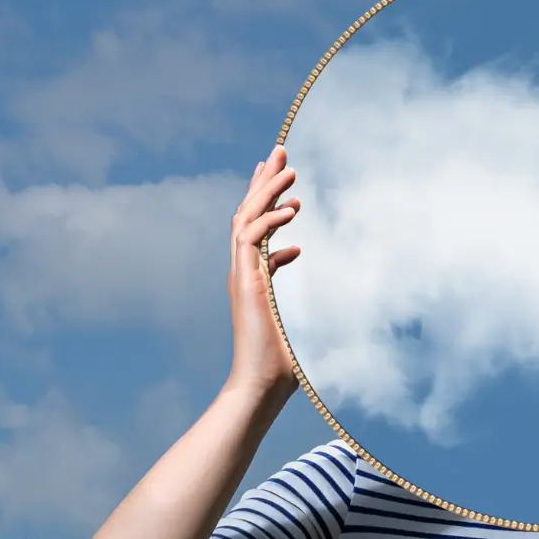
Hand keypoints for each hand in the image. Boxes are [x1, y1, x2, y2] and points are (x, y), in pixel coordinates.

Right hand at [227, 145, 303, 400]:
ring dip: (267, 191)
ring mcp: (241, 277)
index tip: (279, 174)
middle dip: (264, 180)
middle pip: (248, 213)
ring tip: (289, 167)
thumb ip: (290, 280)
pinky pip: (252, 239)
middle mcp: (243, 272)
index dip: (265, 196)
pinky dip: (270, 220)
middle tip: (280, 151)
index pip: (255, 226)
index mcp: (253, 276)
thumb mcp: (293, 309)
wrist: (261, 387)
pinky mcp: (245, 284)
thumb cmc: (281, 361)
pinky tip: (293, 209)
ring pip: (247, 219)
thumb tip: (297, 250)